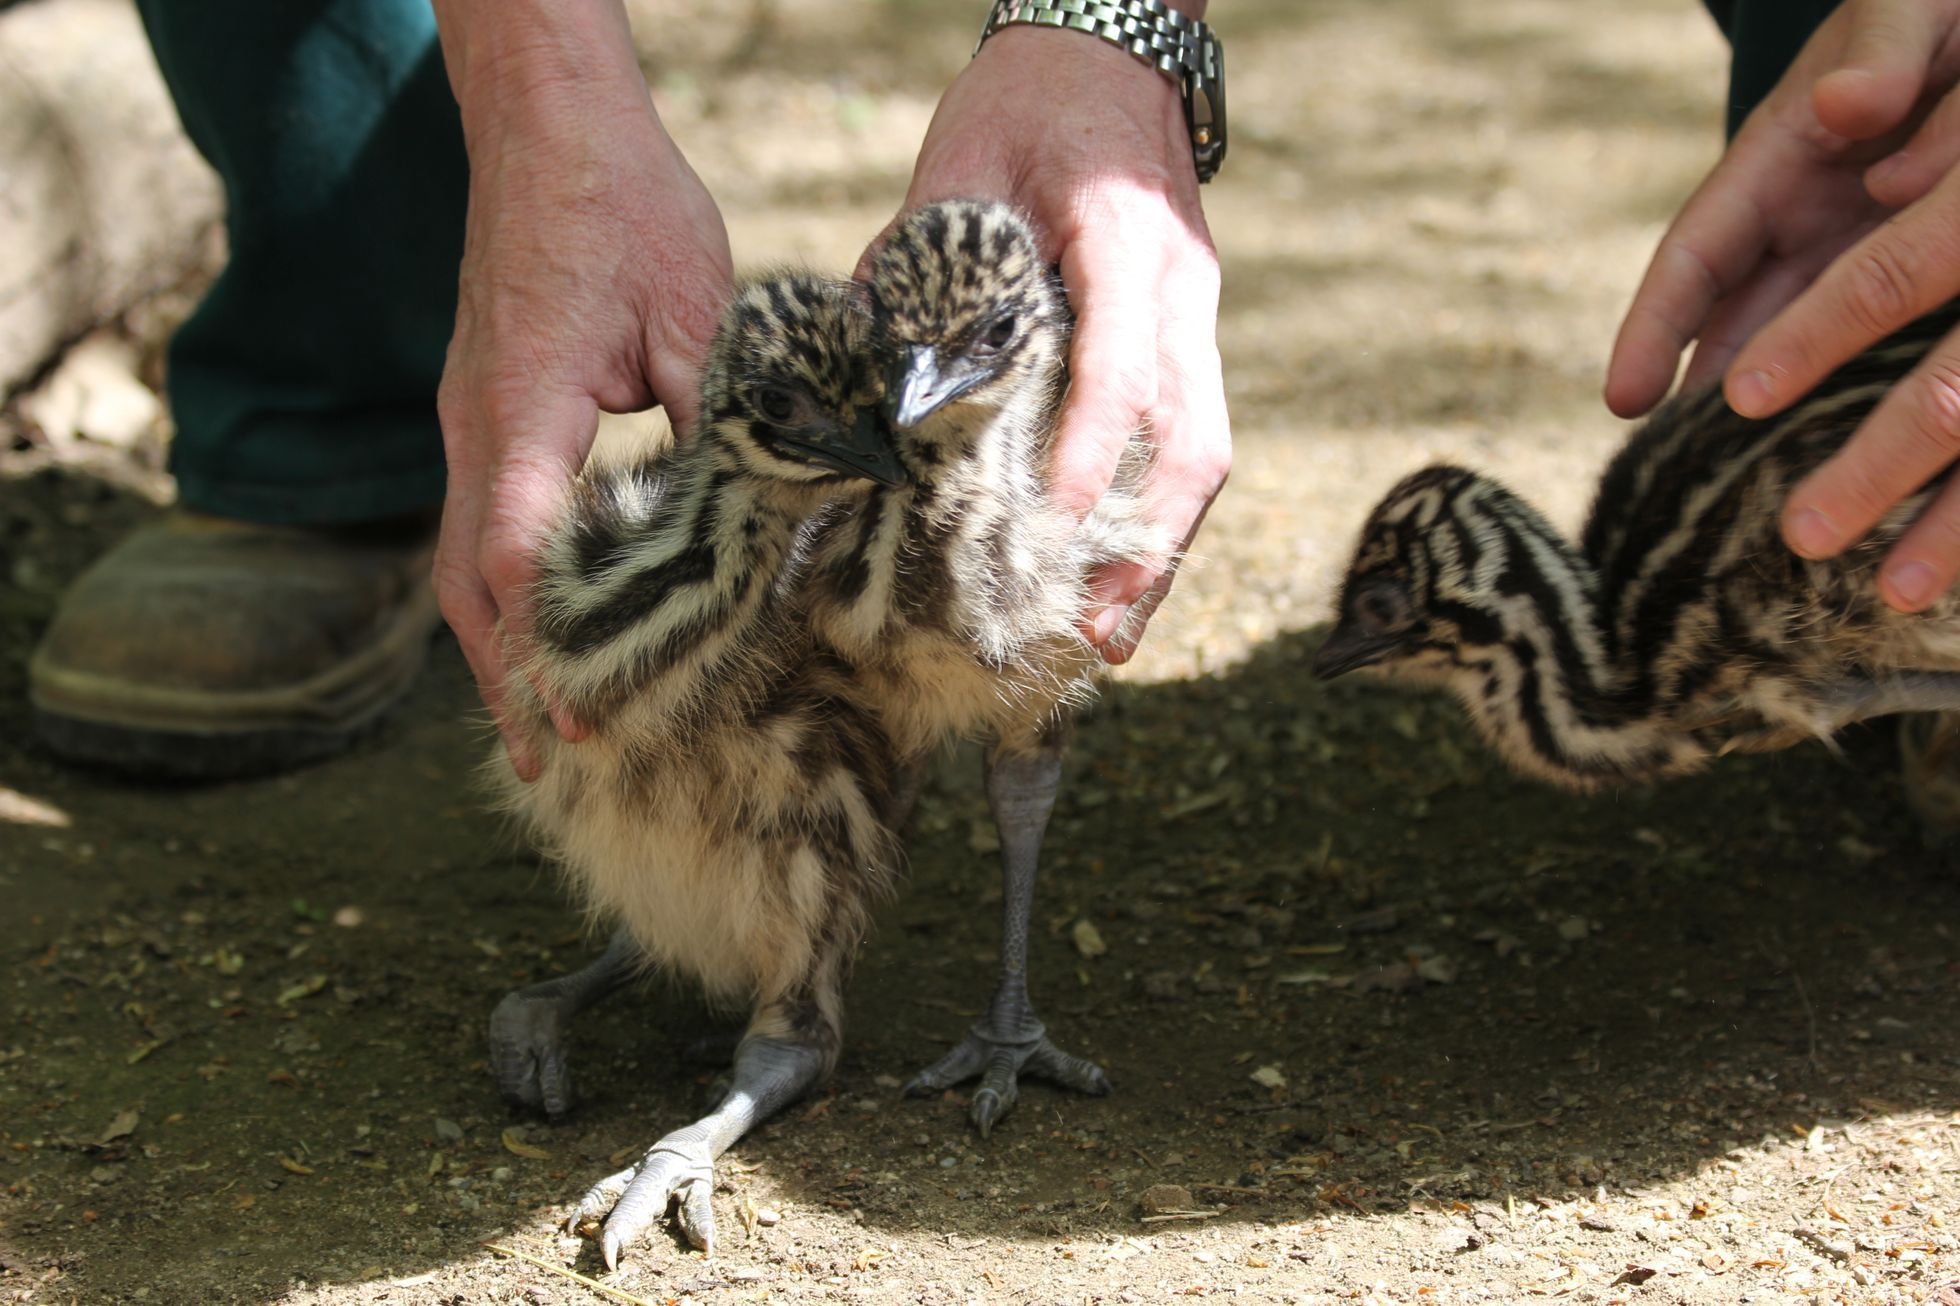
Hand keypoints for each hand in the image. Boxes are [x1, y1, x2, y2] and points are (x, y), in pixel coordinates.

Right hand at [431, 1, 733, 777]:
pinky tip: (541, 628)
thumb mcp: (695, 309)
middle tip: (552, 762)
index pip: (519, 547)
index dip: (547, 641)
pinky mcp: (482, 412)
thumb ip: (716, 420)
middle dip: (507, 678)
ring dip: (497, 647)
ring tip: (538, 726)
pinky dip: (503, 591)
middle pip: (470, 582)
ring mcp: (468, 421)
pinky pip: (479, 523)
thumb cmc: (620, 205)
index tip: (581, 713)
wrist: (542, 126)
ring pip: (464, 561)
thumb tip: (760, 516)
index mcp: (526, 402)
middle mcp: (477, 424)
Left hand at [872, 21, 1231, 663]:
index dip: (1089, 459)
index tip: (1048, 535)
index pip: (1122, 370)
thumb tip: (868, 367)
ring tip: (1112, 630)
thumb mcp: (958, 160)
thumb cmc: (1028, 101)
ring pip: (1205, 451)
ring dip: (1162, 547)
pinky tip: (1119, 565)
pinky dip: (1157, 510)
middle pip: (1195, 441)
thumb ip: (918, 260)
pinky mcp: (1192, 332)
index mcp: (1125, 242)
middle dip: (1148, 547)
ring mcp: (1199, 314)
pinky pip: (1193, 436)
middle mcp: (1183, 291)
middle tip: (1096, 632)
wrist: (1110, 52)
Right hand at [1605, 0, 1959, 610]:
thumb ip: (1883, 52)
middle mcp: (1806, 202)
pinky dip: (1844, 385)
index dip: (1651, 327)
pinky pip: (1869, 331)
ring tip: (1734, 484)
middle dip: (1690, 388)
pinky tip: (1842, 447)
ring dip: (1762, 401)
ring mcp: (1858, 232)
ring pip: (1792, 333)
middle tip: (1668, 475)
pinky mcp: (1912, 255)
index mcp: (1782, 148)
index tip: (1622, 400)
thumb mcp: (1913, 5)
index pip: (1697, 249)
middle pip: (1729, 311)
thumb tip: (1842, 112)